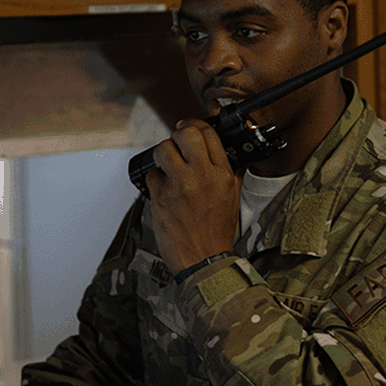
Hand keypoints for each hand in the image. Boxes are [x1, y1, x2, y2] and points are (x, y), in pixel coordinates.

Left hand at [145, 119, 241, 273]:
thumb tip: (229, 154)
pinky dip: (154, 179)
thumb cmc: (217, 232)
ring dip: (162, 153)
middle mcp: (202, 176)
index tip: (189, 128)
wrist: (204, 260)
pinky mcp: (161, 197)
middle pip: (186, 133)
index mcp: (222, 175)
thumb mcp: (233, 198)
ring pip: (163, 149)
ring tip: (166, 164)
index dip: (195, 125)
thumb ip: (231, 173)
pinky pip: (152, 174)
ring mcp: (180, 186)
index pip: (209, 134)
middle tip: (175, 141)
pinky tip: (161, 188)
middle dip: (177, 133)